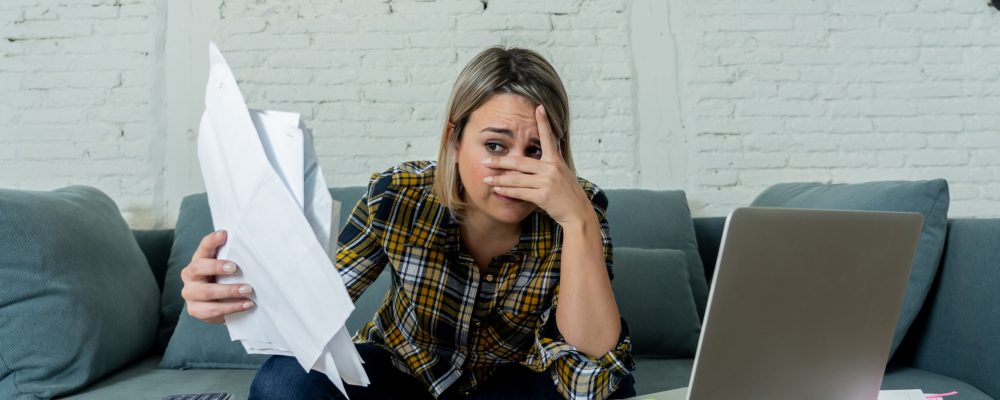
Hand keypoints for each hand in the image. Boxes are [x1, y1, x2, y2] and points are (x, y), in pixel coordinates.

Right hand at [180, 230, 254, 323]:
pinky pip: (212, 310)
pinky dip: (231, 308)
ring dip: (228, 291)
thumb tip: (250, 244)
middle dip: (217, 267)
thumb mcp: (227, 266)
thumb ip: (232, 256)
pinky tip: (246, 305)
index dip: (212, 240)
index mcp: (198, 260)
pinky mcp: (195, 310)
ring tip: (248, 290)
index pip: (203, 247)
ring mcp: (190, 293)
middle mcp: (189, 275)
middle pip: (198, 268)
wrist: (217, 304)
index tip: (224, 234)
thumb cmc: (224, 279)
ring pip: (206, 292)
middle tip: (235, 268)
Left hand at [481, 105, 595, 227]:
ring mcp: (548, 182)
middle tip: (486, 160)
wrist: (577, 213)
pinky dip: (508, 191)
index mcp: (556, 160)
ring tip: (486, 178)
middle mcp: (552, 168)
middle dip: (501, 162)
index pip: (549, 138)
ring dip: (499, 179)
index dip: (543, 122)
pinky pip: (521, 192)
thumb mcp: (562, 174)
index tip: (539, 107)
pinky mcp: (544, 196)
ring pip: (517, 179)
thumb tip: (536, 156)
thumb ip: (549, 164)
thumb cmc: (567, 195)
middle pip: (521, 162)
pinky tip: (497, 190)